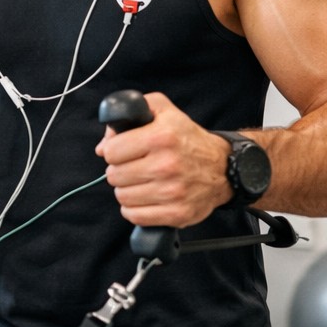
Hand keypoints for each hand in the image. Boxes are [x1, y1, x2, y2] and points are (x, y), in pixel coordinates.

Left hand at [94, 92, 232, 227]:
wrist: (223, 168)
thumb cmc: (187, 138)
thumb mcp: (162, 110)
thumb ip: (128, 115)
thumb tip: (103, 147)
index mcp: (161, 137)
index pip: (111, 151)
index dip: (115, 150)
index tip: (125, 151)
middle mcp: (167, 165)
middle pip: (114, 176)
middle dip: (120, 171)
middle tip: (135, 167)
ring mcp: (173, 192)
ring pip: (122, 197)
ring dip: (127, 190)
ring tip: (141, 182)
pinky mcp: (177, 214)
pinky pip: (135, 216)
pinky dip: (135, 209)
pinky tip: (145, 198)